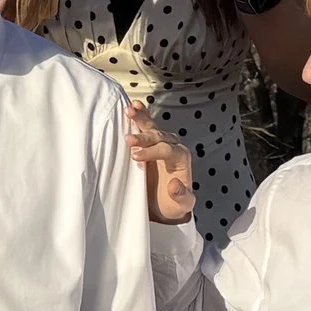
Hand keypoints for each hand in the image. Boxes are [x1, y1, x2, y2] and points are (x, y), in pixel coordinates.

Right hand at [128, 101, 195, 224]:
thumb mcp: (182, 204)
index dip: (152, 152)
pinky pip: (147, 125)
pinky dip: (141, 115)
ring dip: (141, 119)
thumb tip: (174, 184)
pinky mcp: (149, 142)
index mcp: (181, 158)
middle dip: (143, 137)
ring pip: (152, 127)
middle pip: (158, 137)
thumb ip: (182, 195)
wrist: (166, 203)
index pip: (167, 150)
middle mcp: (173, 146)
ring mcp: (160, 142)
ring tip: (129, 111)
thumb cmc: (173, 203)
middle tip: (129, 141)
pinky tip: (133, 105)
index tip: (136, 157)